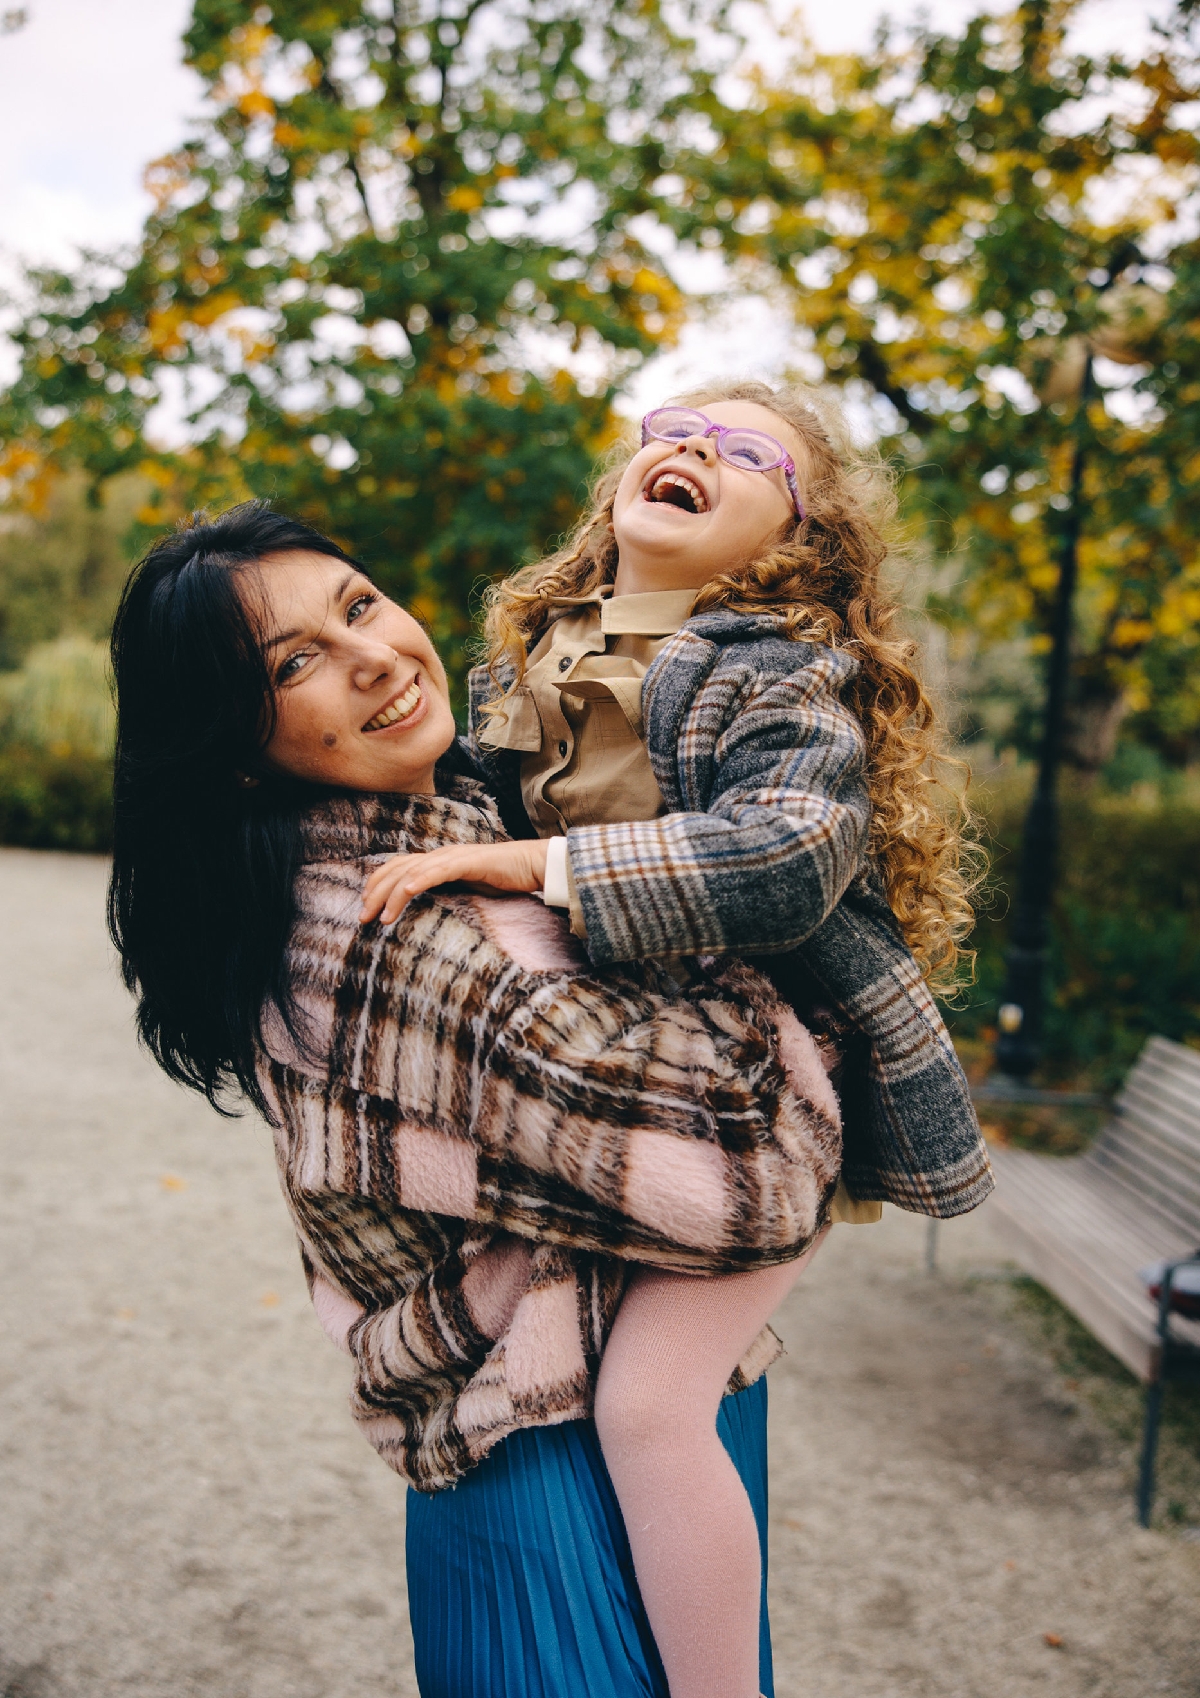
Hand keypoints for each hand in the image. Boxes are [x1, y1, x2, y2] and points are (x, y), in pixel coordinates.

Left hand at [360, 839, 549, 923]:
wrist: (532, 866)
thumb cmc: (502, 880)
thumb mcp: (466, 890)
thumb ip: (445, 895)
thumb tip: (426, 914)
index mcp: (436, 862)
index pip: (397, 868)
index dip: (376, 885)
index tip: (365, 906)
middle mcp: (440, 855)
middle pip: (397, 869)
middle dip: (375, 893)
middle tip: (362, 918)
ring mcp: (453, 856)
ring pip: (413, 872)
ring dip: (392, 894)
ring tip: (380, 917)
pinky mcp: (469, 861)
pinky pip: (439, 870)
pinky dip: (420, 879)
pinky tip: (407, 891)